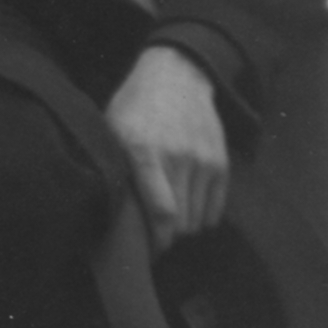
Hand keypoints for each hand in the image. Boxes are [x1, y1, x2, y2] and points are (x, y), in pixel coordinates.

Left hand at [106, 43, 229, 251]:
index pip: (162, 211)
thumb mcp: (111, 131)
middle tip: (151, 232)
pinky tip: (186, 208)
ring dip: (183, 226)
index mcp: (144, 152)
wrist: (176, 77)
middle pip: (181, 222)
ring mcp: (203, 161)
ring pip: (198, 219)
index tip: (146, 251)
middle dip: (166, 235)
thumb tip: (107, 212)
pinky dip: (201, 217)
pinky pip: (215, 210)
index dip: (157, 240)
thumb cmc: (134, 107)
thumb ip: (113, 168)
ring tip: (167, 217)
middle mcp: (178, 158)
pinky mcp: (220, 163)